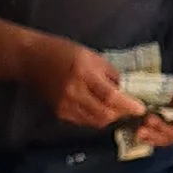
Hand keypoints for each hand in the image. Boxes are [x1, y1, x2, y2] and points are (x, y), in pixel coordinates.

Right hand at [26, 37, 143, 132]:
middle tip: (129, 109)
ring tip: (115, 108)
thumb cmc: (62, 51)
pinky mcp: (60, 112)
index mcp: (83, 73)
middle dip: (120, 114)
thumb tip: (125, 89)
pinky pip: (84, 121)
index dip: (128, 105)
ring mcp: (66, 105)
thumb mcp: (90, 55)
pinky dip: (96, 117)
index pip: (111, 96)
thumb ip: (109, 73)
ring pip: (95, 121)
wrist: (31, 59)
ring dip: (109, 117)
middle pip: (105, 114)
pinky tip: (98, 108)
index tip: (141, 109)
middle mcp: (74, 92)